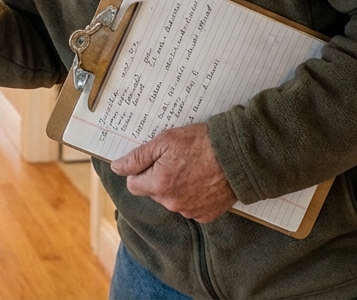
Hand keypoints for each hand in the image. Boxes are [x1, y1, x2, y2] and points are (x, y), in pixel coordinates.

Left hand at [110, 123, 237, 222]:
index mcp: (159, 185)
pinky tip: (204, 180)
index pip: (133, 185)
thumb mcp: (165, 141)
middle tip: (177, 160)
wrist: (239, 156)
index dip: (140, 170)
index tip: (153, 159)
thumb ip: (137, 157)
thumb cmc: (201, 143)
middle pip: (153, 192)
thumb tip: (117, 167)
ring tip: (193, 168)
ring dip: (177, 187)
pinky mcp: (206, 215)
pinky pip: (191, 207)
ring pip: (172, 200)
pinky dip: (194, 196)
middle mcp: (172, 203)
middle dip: (159, 178)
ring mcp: (190, 211)